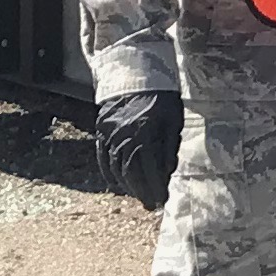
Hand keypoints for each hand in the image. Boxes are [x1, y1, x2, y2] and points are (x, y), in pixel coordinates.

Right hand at [95, 88, 184, 209]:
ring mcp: (109, 134)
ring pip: (115, 167)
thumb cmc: (162, 95)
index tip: (162, 200)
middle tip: (151, 204)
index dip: (156, 188)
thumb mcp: (173, 119)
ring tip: (138, 195)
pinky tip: (116, 182)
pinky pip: (102, 157)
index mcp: (144, 134)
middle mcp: (124, 137)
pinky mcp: (101, 129)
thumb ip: (169, 147)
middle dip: (141, 191)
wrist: (137, 71)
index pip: (149, 170)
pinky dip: (108, 172)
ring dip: (126, 185)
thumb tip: (168, 173)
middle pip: (130, 173)